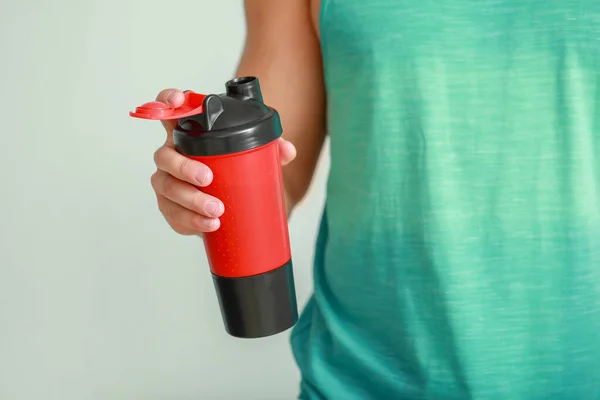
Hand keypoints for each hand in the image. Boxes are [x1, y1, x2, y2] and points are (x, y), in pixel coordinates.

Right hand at [150, 88, 296, 234]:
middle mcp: (172, 156)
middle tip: (207, 178)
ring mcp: (168, 183)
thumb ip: (272, 150)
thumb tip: (287, 150)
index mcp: (189, 136)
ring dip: (191, 199)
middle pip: (164, 156)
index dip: (167, 101)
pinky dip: (192, 221)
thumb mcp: (256, 158)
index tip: (176, 102)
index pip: (171, 112)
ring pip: (167, 187)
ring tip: (216, 209)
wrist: (237, 207)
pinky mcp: (171, 208)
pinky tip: (210, 225)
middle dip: (184, 167)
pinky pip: (173, 214)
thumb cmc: (237, 172)